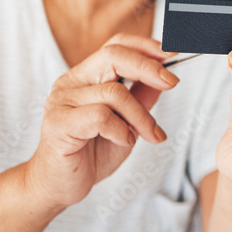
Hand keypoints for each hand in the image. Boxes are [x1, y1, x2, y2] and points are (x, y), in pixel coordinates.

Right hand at [25, 34, 176, 208]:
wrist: (60, 186)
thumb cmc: (92, 152)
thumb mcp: (127, 121)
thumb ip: (142, 97)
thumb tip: (165, 75)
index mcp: (87, 76)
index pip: (115, 45)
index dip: (145, 46)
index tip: (173, 55)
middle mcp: (71, 82)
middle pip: (113, 55)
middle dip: (149, 67)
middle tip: (172, 83)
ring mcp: (62, 101)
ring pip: (114, 92)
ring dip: (140, 116)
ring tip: (148, 135)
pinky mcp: (58, 123)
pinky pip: (100, 116)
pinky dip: (122, 130)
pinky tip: (123, 141)